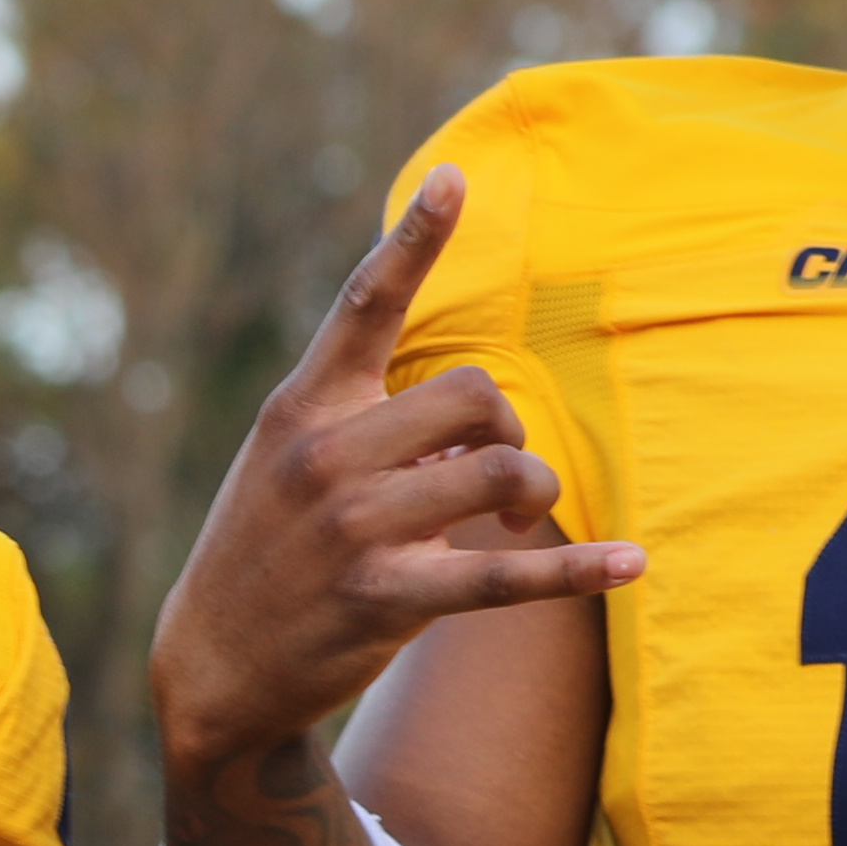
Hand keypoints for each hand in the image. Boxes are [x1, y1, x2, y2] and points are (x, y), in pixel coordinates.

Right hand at [144, 169, 633, 792]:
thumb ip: (369, 421)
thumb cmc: (269, 550)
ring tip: (516, 518)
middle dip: (507, 429)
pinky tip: (631, 562)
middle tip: (491, 468)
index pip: (363, 307)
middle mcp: (325, 458)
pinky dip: (576, 569)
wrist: (214, 667)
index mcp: (302, 409)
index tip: (455, 178)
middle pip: (474, 396)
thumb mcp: (290, 465)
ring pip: (500, 476)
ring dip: (531, 494)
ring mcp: (354, 531)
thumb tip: (479, 417)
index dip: (412, 240)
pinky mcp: (386, 600)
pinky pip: (504, 576)